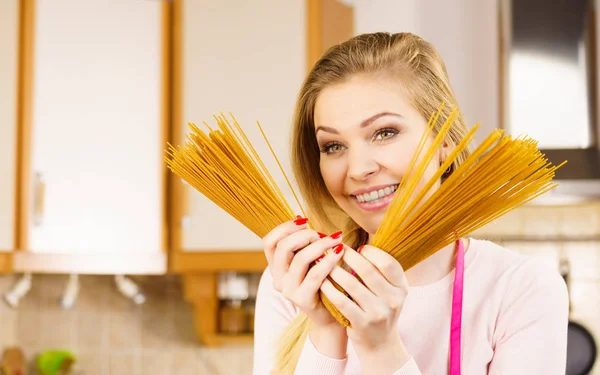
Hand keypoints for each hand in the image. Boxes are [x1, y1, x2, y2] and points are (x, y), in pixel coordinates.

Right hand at [262, 217, 345, 328]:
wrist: (331, 315)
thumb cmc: (323, 282)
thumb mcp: (309, 260)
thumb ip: (303, 244)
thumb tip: (301, 218)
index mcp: (276, 267)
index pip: (269, 242)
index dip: (284, 227)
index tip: (304, 220)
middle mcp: (278, 278)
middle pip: (283, 248)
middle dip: (304, 235)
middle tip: (322, 234)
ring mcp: (289, 290)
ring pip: (300, 259)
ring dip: (320, 245)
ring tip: (336, 240)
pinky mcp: (303, 299)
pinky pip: (315, 275)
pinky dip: (328, 260)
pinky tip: (340, 253)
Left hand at [320, 244, 410, 369]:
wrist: (380, 344)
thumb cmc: (380, 309)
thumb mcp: (389, 291)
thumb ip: (380, 271)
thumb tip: (360, 244)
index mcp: (402, 288)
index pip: (388, 263)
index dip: (371, 252)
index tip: (358, 247)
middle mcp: (393, 300)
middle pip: (368, 270)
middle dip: (348, 256)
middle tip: (334, 249)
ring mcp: (378, 313)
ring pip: (352, 284)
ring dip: (334, 270)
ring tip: (324, 262)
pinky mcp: (362, 324)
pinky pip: (342, 301)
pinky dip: (330, 289)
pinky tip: (322, 282)